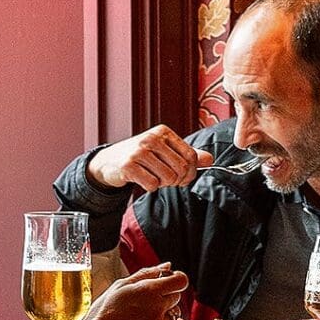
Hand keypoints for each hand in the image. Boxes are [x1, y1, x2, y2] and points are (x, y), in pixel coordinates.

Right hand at [68, 264, 192, 319]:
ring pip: (175, 314)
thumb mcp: (120, 285)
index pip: (180, 280)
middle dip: (165, 297)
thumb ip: (146, 273)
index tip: (169, 282)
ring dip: (166, 314)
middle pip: (176, 296)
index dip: (176, 279)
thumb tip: (167, 266)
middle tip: (146, 303)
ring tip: (145, 317)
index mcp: (148, 290)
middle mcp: (157, 306)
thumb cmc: (102, 314)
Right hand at [87, 126, 212, 191]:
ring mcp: (138, 152)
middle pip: (181, 168)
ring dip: (164, 184)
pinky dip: (151, 187)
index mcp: (163, 132)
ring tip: (155, 178)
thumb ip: (187, 154)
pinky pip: (152, 184)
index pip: (190, 155)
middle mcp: (151, 139)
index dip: (192, 171)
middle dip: (178, 180)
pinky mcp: (128, 166)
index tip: (184, 177)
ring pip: (168, 178)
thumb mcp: (164, 150)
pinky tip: (144, 180)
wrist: (110, 161)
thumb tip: (209, 159)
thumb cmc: (141, 156)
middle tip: (170, 181)